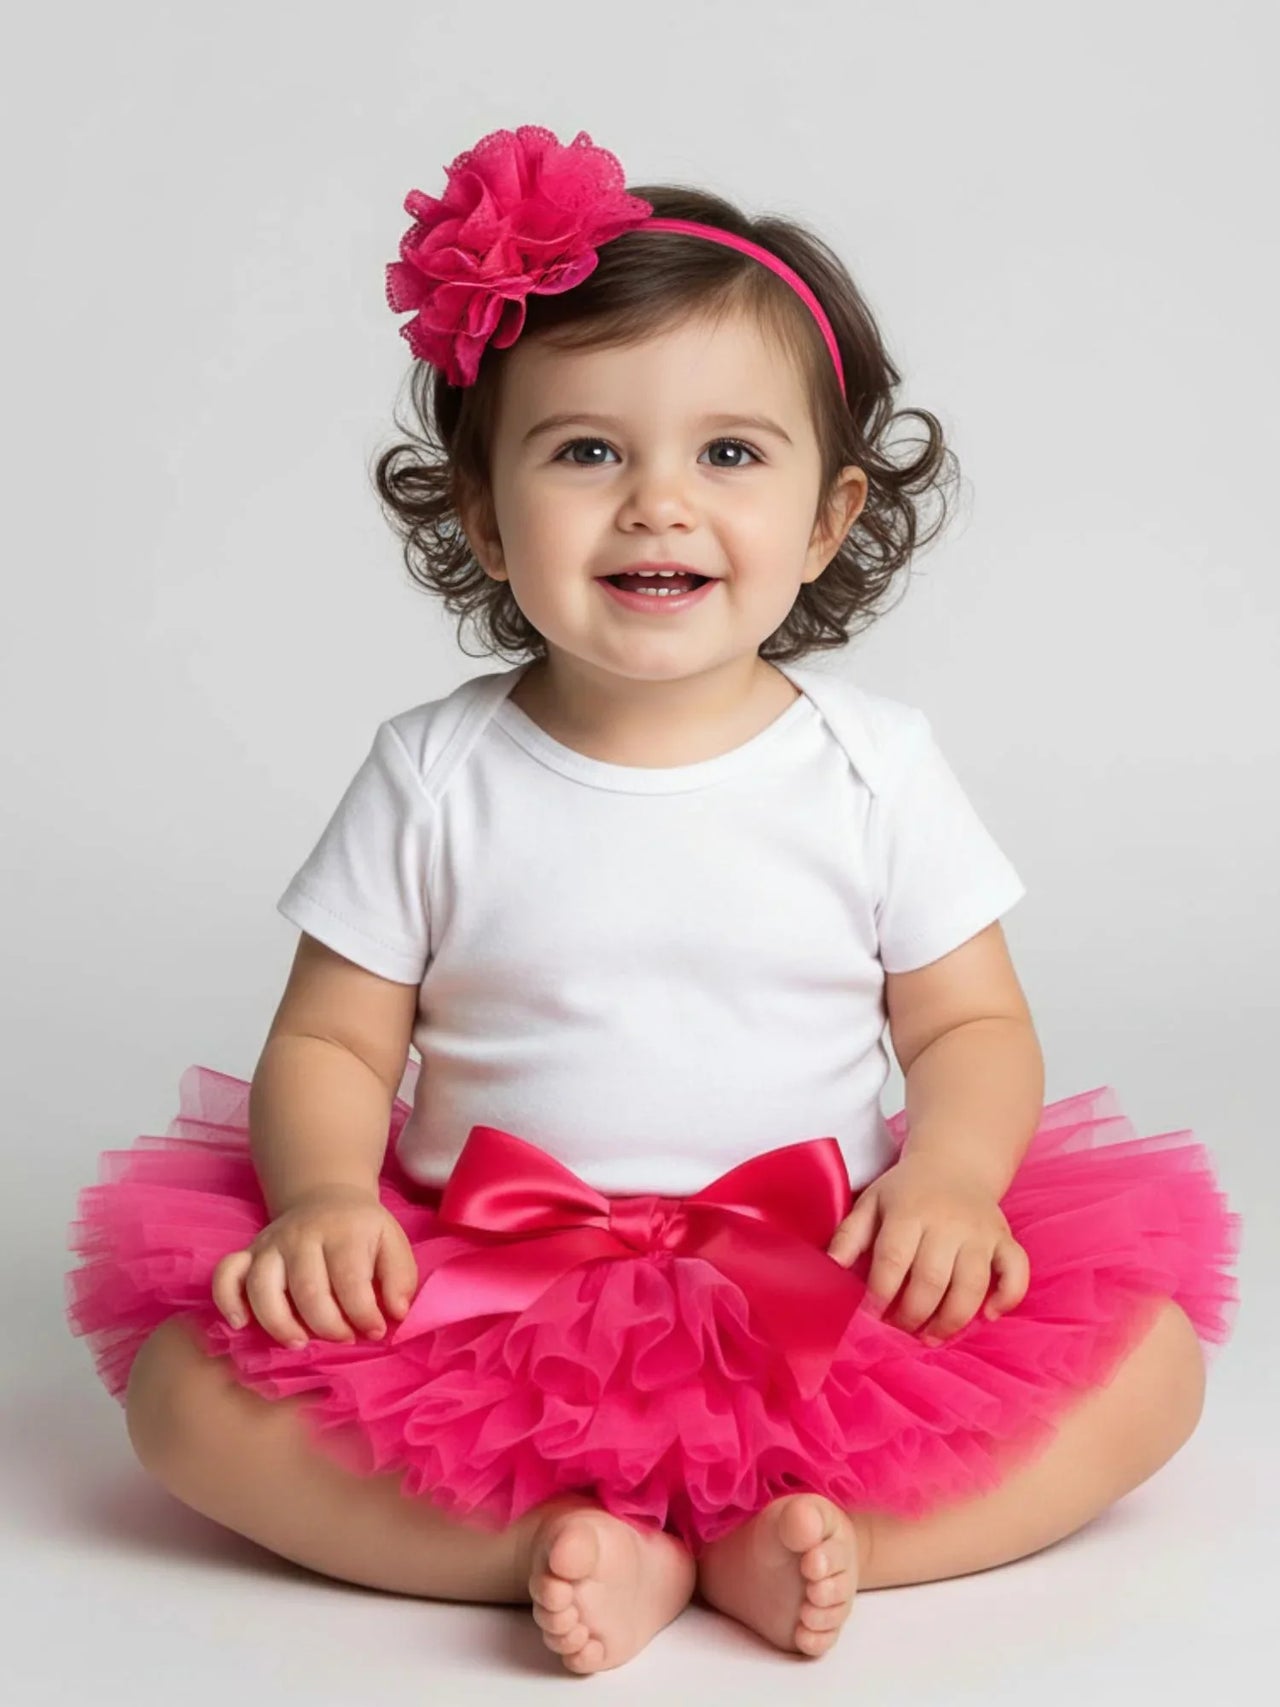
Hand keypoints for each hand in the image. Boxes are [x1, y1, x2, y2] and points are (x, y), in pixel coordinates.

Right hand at [211, 1184, 418, 1349]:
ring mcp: (271, 1244)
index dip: (363, 1314)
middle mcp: (302, 1236)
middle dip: (327, 1325)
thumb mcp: (393, 1243)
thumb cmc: (362, 1232)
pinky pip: (226, 1275)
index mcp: (343, 1232)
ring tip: (299, 1343)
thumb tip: (396, 1313)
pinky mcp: (248, 1253)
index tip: (375, 1331)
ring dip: (279, 1323)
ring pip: (262, 1286)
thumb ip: (400, 1278)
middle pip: (307, 1289)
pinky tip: (241, 1324)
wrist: (325, 1198)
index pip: (350, 1280)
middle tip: (343, 1339)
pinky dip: (228, 1301)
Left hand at [826, 1154, 1029, 1342]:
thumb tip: (829, 1270)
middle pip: (931, 1281)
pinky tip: (987, 1316)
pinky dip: (1007, 1298)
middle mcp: (948, 1222)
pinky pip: (1016, 1273)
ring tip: (930, 1336)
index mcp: (909, 1212)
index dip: (879, 1295)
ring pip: (972, 1286)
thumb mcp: (871, 1203)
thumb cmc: (906, 1191)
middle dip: (912, 1315)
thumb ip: (849, 1236)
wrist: (954, 1163)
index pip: (893, 1261)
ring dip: (951, 1320)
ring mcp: (981, 1232)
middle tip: (899, 1329)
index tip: (870, 1317)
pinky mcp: (1006, 1239)